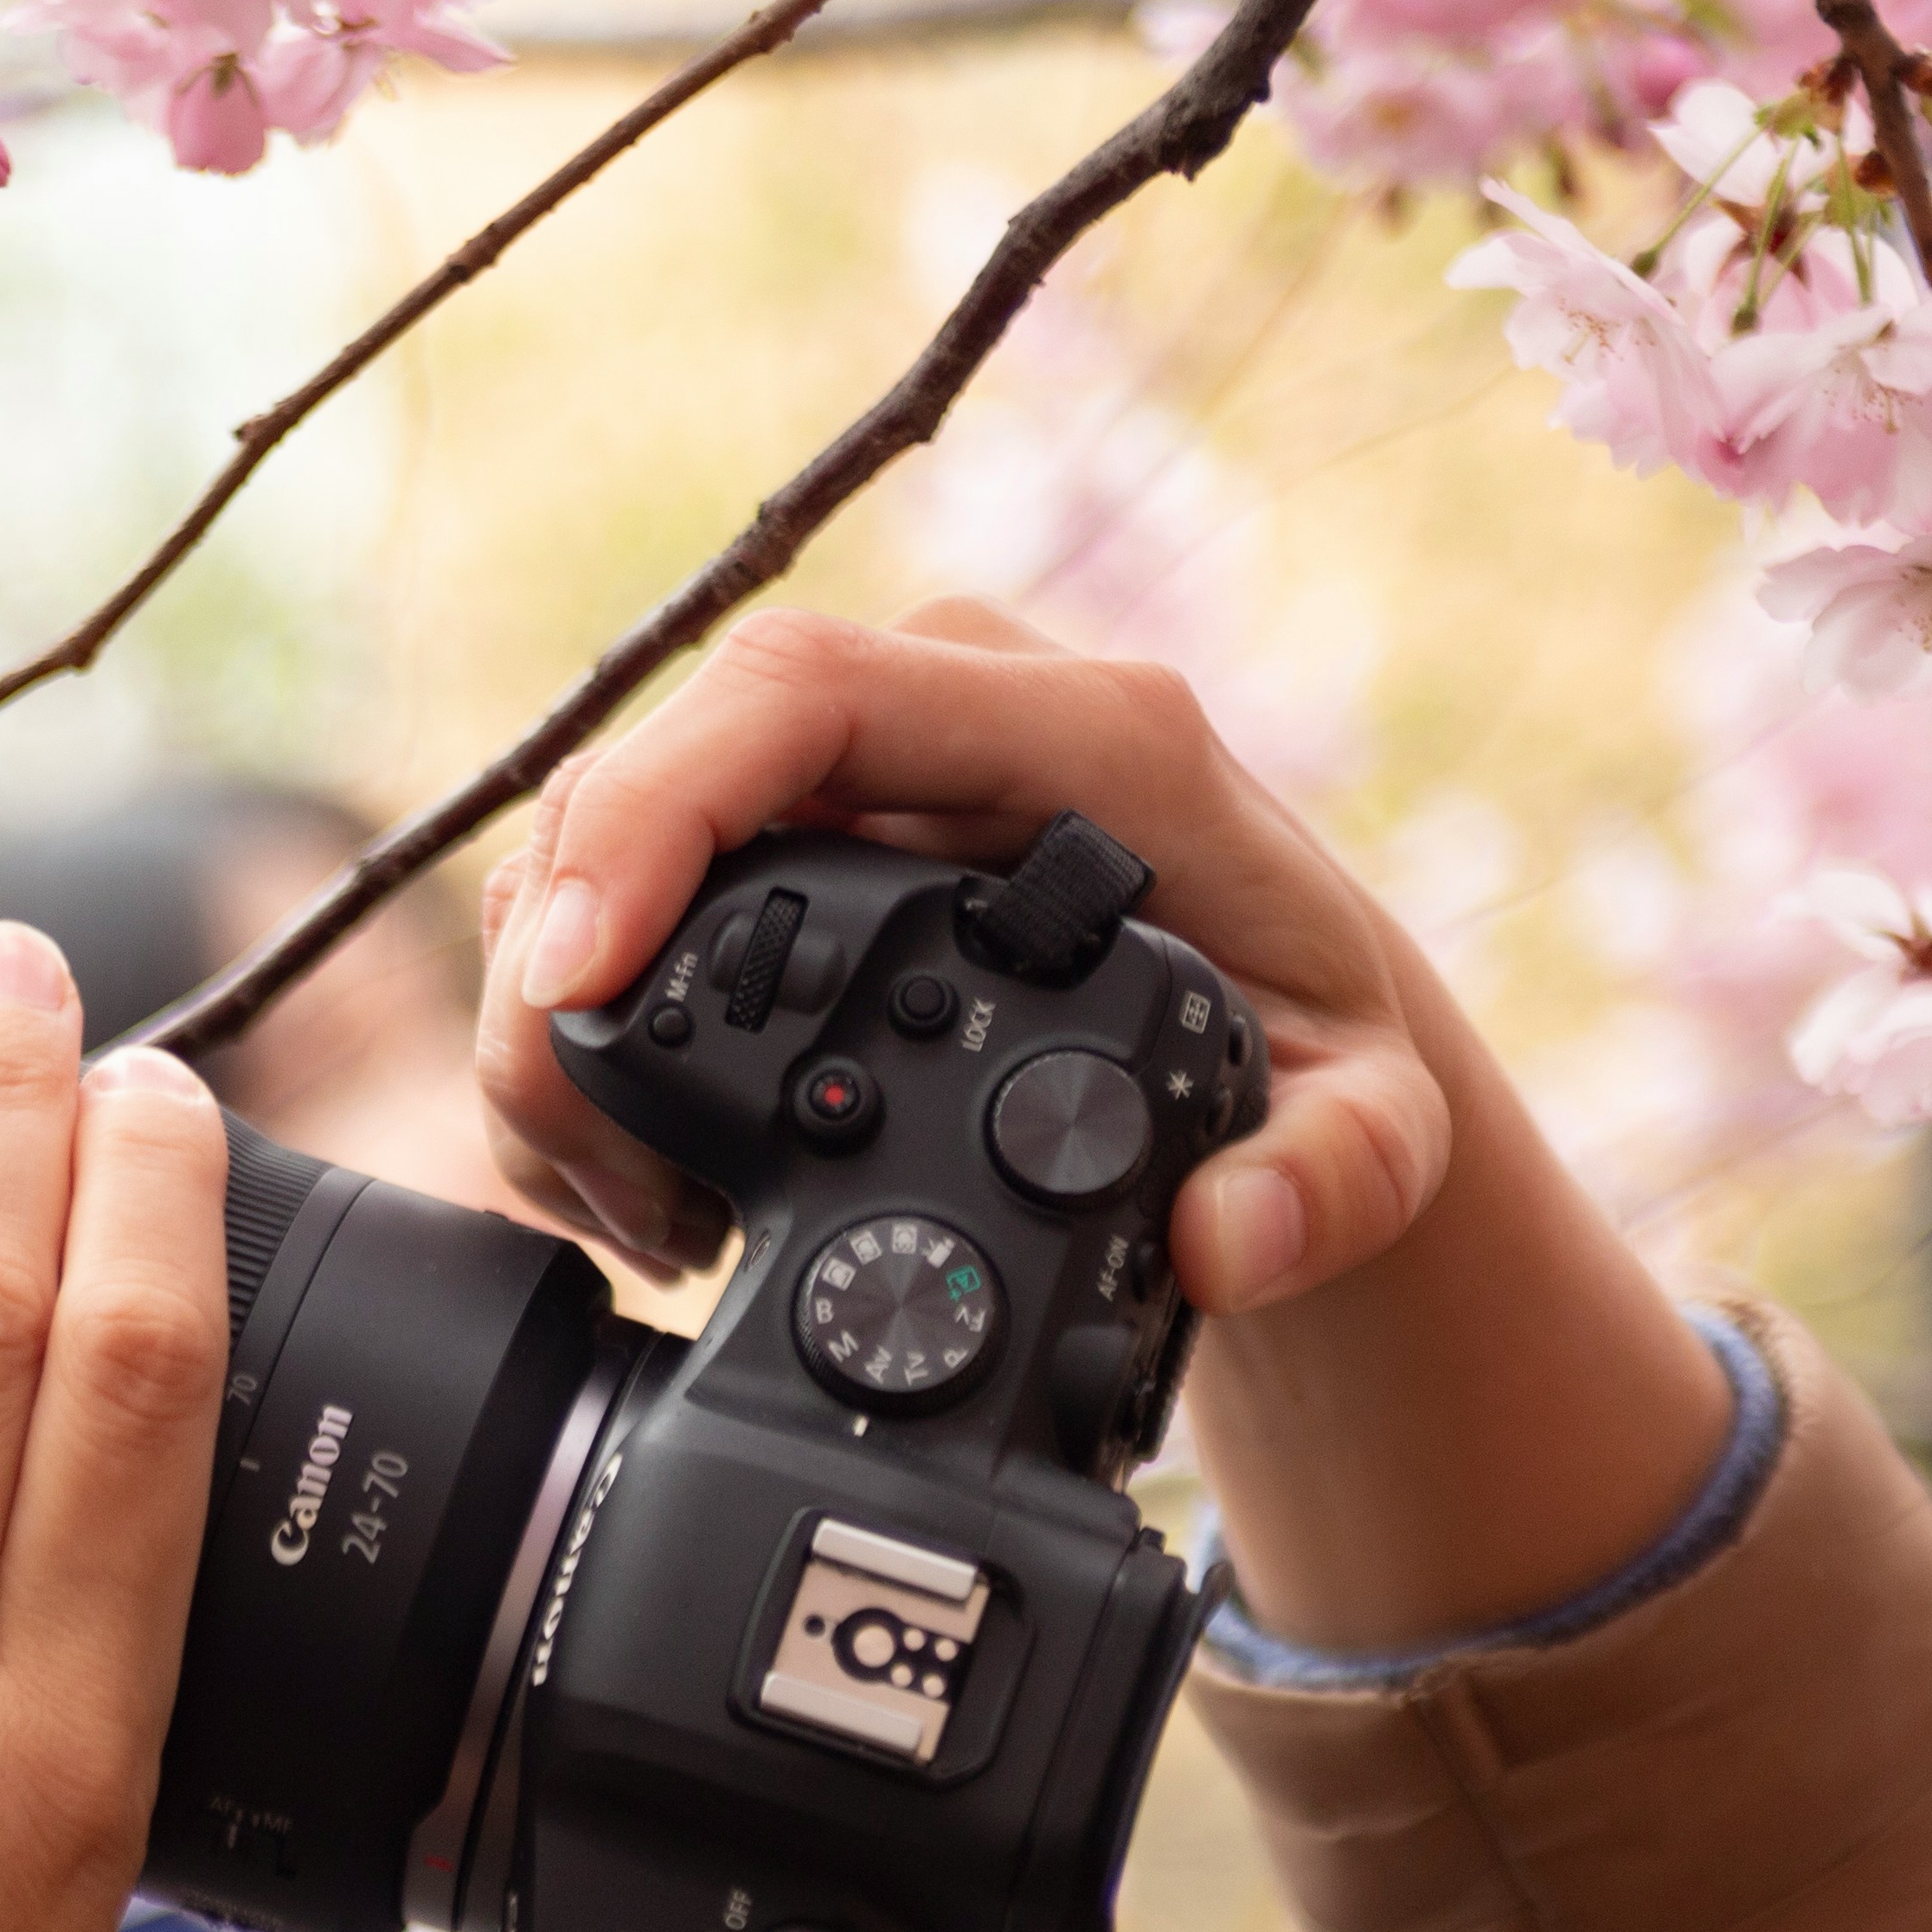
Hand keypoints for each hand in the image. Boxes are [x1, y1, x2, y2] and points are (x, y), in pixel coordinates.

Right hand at [473, 599, 1454, 1306]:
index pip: (802, 693)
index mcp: (1076, 732)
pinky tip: (629, 1169)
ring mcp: (847, 769)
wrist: (1285, 1027)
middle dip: (564, 967)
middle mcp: (938, 716)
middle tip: (587, 1167)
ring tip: (634, 1207)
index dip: (656, 811)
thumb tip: (1230, 1239)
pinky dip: (584, 1026)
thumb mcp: (1371, 1124)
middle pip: (657, 765)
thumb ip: (1337, 1180)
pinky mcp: (784, 833)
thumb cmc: (1309, 1042)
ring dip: (559, 1017)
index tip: (575, 969)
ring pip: (604, 830)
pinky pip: (622, 885)